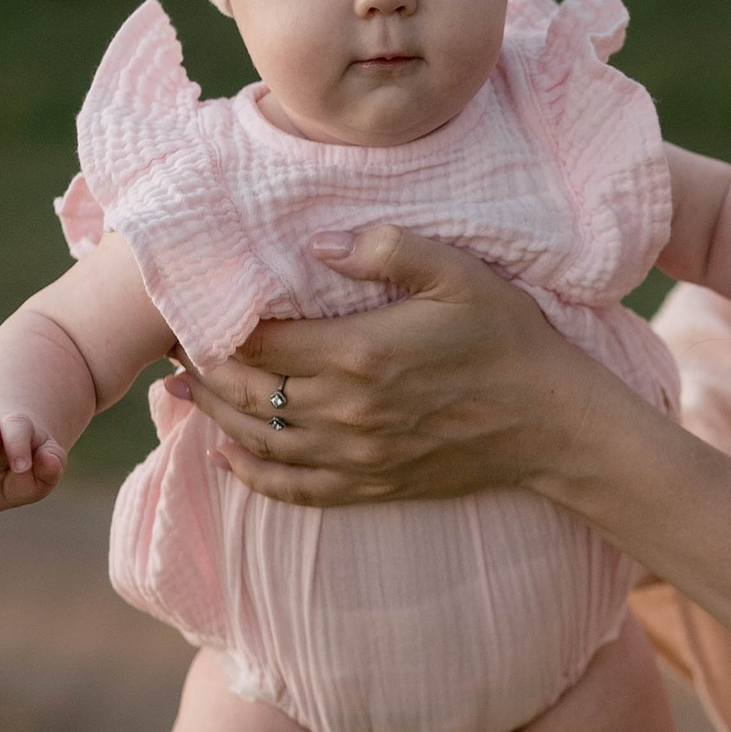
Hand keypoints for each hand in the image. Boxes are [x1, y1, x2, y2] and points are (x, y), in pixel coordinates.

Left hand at [175, 225, 603, 507]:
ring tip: (185, 391)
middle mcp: (345, 412)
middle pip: (247, 392)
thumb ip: (387, 248)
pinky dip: (252, 475)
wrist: (553, 425)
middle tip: (177, 345)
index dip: (217, 324)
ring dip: (215, 416)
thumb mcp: (460, 273)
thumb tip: (316, 242)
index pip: (259, 341)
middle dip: (203, 369)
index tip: (195, 307)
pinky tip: (228, 456)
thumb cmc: (509, 339)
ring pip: (259, 440)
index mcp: (358, 353)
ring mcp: (355, 456)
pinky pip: (293, 489)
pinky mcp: (371, 485)